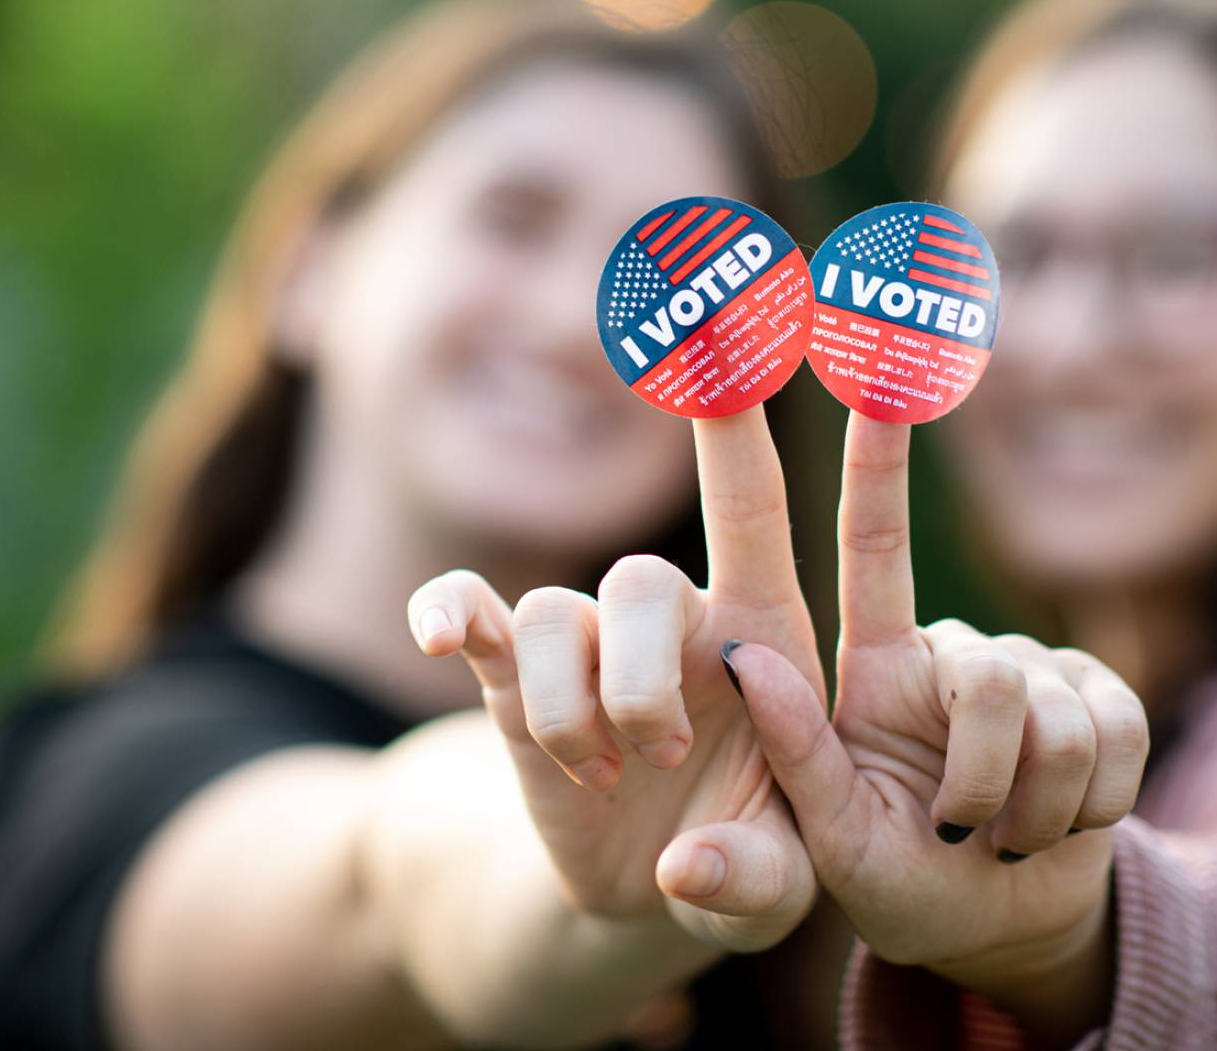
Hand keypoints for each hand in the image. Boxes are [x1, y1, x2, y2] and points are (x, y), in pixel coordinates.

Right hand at [408, 406, 822, 951]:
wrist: (652, 885)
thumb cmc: (746, 860)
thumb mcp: (777, 888)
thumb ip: (755, 882)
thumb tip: (683, 867)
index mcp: (759, 634)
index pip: (750, 507)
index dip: (735, 424)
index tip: (721, 327)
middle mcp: (670, 618)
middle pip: (639, 579)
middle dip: (637, 681)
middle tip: (662, 758)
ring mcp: (586, 644)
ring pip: (553, 616)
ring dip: (565, 709)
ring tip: (597, 777)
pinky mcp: (513, 680)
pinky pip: (472, 614)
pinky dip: (450, 612)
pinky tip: (439, 633)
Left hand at [728, 410, 1149, 1035]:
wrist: (996, 921)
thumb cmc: (896, 879)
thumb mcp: (831, 839)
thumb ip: (793, 758)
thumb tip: (743, 655)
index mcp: (874, 665)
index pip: (873, 546)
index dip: (876, 462)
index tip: (876, 375)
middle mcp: (947, 650)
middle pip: (988, 676)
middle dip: (986, 776)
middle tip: (963, 831)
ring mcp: (1029, 669)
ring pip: (1058, 715)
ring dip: (1037, 806)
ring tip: (1003, 834)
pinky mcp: (1098, 696)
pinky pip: (1119, 734)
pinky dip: (1091, 806)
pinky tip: (1059, 825)